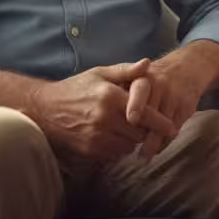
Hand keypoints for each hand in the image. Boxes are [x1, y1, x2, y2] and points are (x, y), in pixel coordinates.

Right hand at [27, 59, 178, 165]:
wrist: (46, 109)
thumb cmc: (77, 88)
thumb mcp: (100, 73)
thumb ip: (126, 71)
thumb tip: (148, 64)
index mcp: (110, 97)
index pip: (145, 115)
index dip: (162, 124)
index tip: (173, 129)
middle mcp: (104, 118)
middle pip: (140, 134)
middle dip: (144, 130)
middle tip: (141, 124)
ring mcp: (96, 136)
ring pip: (129, 146)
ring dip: (131, 140)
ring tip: (125, 128)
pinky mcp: (90, 150)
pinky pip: (115, 155)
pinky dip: (118, 148)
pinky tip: (112, 136)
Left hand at [125, 41, 218, 160]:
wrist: (188, 66)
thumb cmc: (154, 77)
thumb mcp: (138, 76)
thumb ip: (122, 90)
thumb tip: (104, 111)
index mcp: (145, 77)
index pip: (140, 90)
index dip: (136, 104)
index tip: (131, 119)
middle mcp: (161, 85)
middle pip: (152, 113)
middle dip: (143, 132)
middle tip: (130, 150)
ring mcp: (175, 97)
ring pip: (163, 125)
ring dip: (153, 143)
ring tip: (142, 158)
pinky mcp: (187, 107)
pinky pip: (175, 128)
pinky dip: (165, 141)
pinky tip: (156, 150)